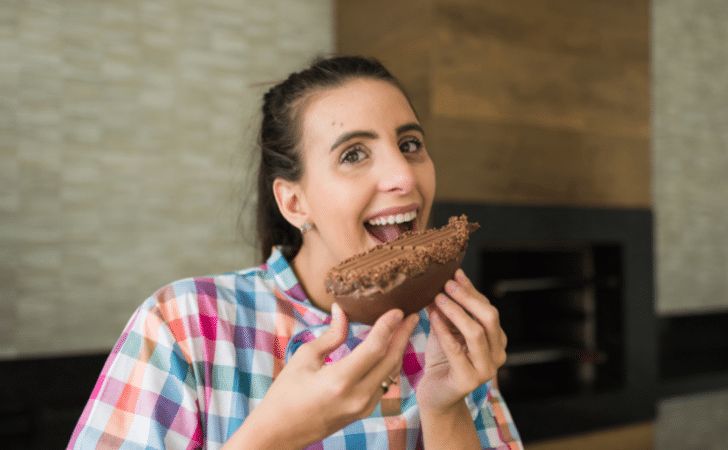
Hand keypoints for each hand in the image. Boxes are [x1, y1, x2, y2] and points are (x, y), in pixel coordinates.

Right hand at [225, 303, 419, 449]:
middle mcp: (357, 396)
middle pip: (390, 360)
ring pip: (390, 373)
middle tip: (412, 316)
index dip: (388, 326)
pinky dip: (389, 365)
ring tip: (404, 329)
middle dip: (403, 335)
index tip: (397, 310)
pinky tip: (389, 351)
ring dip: (399, 350)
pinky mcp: (363, 412)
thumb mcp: (304, 358)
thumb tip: (342, 311)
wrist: (279, 433)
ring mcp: (363, 407)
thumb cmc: (285, 394)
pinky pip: (384, 384)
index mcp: (340, 380)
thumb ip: (331, 336)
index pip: (374, 348)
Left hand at [416, 269, 506, 412]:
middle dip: (468, 297)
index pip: (487, 308)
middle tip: (447, 284)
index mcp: (497, 340)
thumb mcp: (449, 328)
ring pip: (476, 333)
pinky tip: (432, 316)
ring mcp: (486, 369)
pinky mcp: (469, 381)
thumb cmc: (442, 359)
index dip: (471, 290)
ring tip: (438, 297)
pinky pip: (456, 349)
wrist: (436, 394)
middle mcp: (498, 354)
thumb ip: (453, 308)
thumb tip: (451, 277)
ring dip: (456, 311)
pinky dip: (444, 330)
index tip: (454, 273)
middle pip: (489, 318)